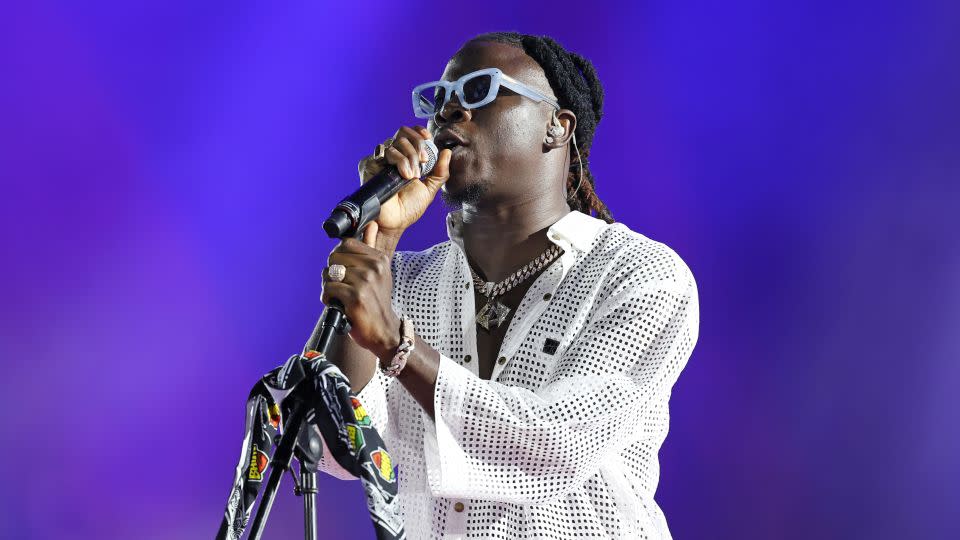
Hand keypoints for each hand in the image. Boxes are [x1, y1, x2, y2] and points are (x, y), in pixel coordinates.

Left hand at [322, 237, 401, 359]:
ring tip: (339, 295)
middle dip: (331, 271)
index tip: (344, 270)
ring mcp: (365, 282)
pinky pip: (328, 288)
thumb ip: (372, 248)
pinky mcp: (355, 297)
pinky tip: (338, 304)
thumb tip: (371, 225)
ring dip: (328, 286)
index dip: (338, 256)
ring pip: (329, 273)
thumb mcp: (380, 273)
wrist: (385, 332)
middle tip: (339, 285)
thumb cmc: (377, 303)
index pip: (346, 243)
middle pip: (334, 256)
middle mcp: (374, 268)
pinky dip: (327, 298)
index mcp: (380, 259)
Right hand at [357, 126, 451, 245]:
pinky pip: (382, 152)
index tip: (428, 138)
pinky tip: (402, 175)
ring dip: (408, 157)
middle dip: (416, 146)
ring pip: (394, 143)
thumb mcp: (430, 189)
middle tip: (423, 161)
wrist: (395, 222)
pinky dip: (397, 161)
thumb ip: (440, 171)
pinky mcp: (370, 165)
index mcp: (406, 158)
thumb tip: (447, 152)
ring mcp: (380, 160)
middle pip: (402, 133)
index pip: (410, 133)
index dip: (418, 132)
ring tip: (412, 176)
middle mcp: (393, 156)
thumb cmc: (409, 208)